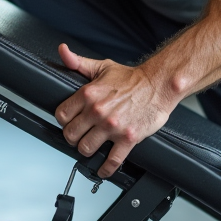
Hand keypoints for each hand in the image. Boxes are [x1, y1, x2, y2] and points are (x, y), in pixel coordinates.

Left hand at [54, 43, 175, 177]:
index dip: (63, 120)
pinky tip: (103, 169)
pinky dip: (105, 169)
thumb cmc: (132, 78)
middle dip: (72, 137)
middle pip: (70, 135)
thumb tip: (63, 51)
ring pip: (86, 148)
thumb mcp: (102, 66)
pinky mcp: (127, 139)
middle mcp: (98, 111)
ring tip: (90, 147)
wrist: (158, 85)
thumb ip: (78, 62)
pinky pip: (112, 160)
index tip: (68, 122)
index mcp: (89, 94)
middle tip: (78, 136)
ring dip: (86, 150)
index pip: (61, 115)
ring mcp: (112, 127)